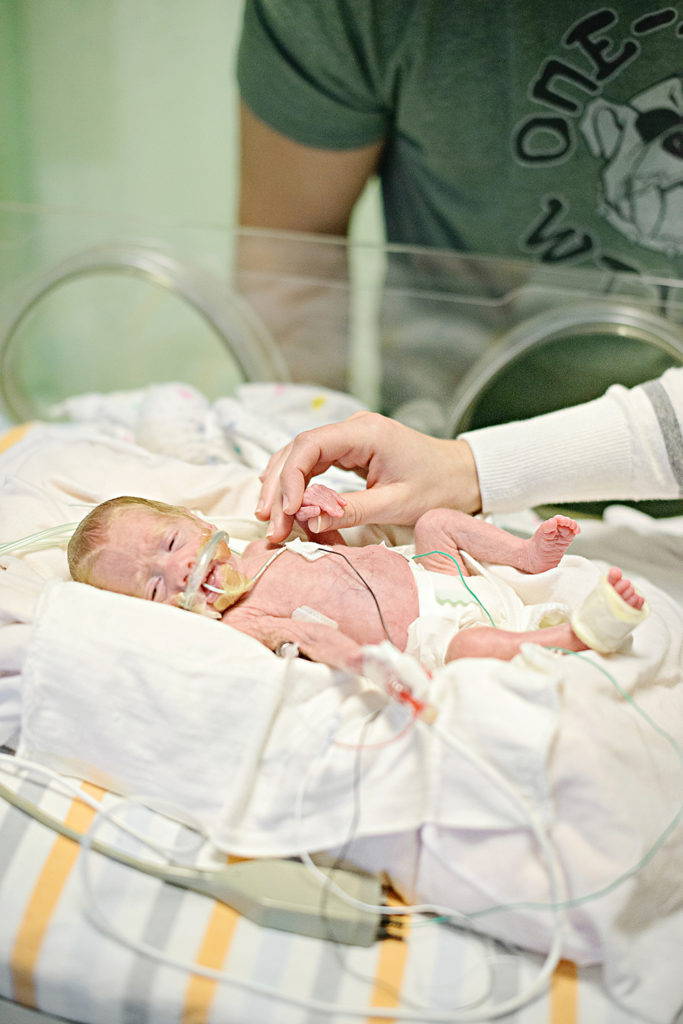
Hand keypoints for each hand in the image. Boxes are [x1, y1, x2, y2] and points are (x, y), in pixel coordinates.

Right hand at [256, 411, 481, 542]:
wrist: (465, 476)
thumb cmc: (440, 487)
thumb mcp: (397, 504)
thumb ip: (352, 511)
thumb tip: (309, 521)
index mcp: (367, 432)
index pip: (310, 446)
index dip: (290, 478)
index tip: (285, 511)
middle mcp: (353, 429)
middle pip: (298, 451)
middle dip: (279, 487)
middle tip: (269, 524)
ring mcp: (350, 439)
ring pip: (301, 458)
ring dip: (283, 489)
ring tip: (272, 522)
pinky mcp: (350, 452)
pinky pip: (314, 466)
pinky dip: (299, 488)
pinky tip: (288, 508)